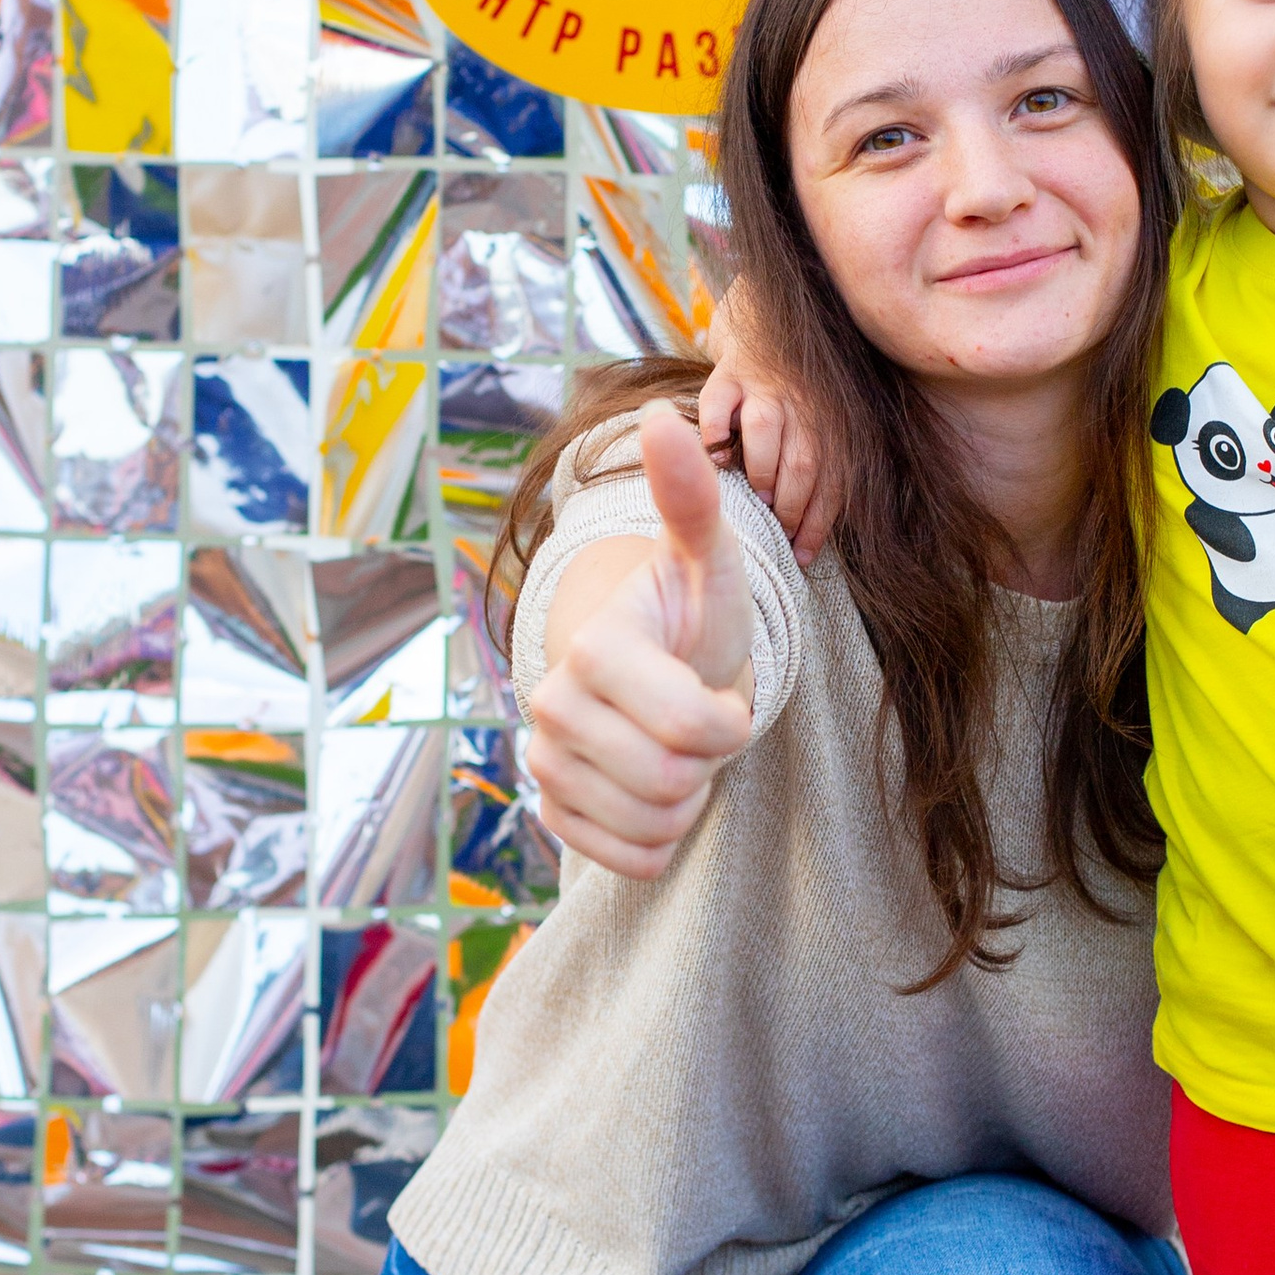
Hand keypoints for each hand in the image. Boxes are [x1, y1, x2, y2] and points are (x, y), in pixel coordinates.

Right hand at [526, 407, 755, 876]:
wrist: (653, 666)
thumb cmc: (692, 615)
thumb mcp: (710, 561)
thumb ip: (692, 499)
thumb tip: (664, 416)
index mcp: (595, 649)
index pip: (691, 730)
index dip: (730, 720)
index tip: (721, 689)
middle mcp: (552, 706)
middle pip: (671, 785)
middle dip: (707, 760)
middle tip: (698, 717)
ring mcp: (545, 761)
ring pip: (652, 827)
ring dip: (687, 798)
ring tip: (676, 746)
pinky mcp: (552, 810)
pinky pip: (628, 858)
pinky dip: (658, 836)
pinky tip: (652, 787)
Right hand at [695, 280, 836, 563]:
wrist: (776, 321)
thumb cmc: (803, 394)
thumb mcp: (830, 424)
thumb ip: (826, 471)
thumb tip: (811, 541)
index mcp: (835, 423)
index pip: (832, 481)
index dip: (816, 524)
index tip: (801, 557)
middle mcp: (805, 403)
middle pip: (802, 461)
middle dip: (789, 504)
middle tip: (776, 530)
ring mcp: (767, 384)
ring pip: (766, 429)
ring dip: (760, 468)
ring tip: (755, 497)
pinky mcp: (730, 371)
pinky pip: (717, 402)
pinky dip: (713, 430)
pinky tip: (714, 456)